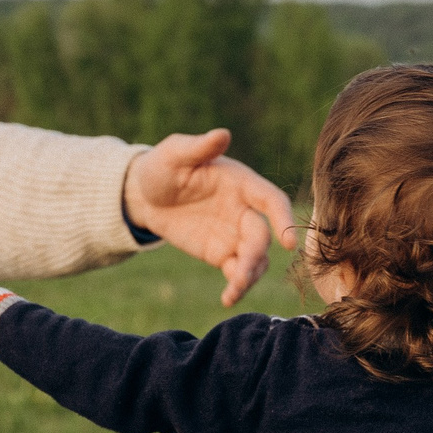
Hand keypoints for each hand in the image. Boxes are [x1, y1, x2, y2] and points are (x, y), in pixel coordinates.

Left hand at [122, 129, 297, 307]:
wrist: (144, 196)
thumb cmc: (162, 167)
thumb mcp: (174, 153)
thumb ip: (198, 147)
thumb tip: (223, 134)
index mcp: (241, 182)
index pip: (270, 200)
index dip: (282, 219)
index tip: (288, 243)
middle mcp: (244, 209)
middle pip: (261, 236)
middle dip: (255, 256)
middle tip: (241, 274)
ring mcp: (234, 234)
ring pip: (255, 258)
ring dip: (250, 276)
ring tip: (233, 291)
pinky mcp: (221, 253)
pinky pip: (237, 272)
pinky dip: (237, 286)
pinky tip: (227, 298)